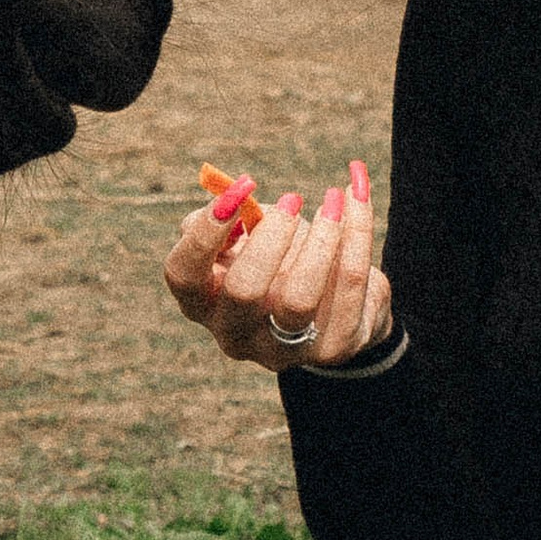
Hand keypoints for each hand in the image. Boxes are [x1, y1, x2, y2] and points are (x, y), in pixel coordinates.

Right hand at [162, 166, 392, 372]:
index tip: (239, 190)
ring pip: (299, 299)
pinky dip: (356, 235)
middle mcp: (235, 334)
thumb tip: (231, 198)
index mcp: (204, 302)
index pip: (184, 275)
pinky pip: (348, 285)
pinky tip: (356, 202)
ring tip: (333, 200)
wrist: (338, 301)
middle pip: (242, 291)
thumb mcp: (249, 237)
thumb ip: (232, 216)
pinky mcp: (331, 348)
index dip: (205, 232)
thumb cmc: (280, 259)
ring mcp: (283, 349)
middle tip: (293, 198)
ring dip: (320, 238)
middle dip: (270, 238)